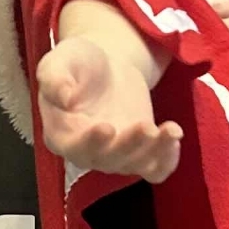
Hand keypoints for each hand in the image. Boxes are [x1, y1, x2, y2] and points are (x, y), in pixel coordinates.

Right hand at [34, 35, 183, 183]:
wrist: (108, 66)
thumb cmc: (79, 62)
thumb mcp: (61, 59)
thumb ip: (54, 77)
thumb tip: (63, 97)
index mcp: (62, 134)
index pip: (74, 148)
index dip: (90, 143)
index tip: (106, 127)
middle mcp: (89, 153)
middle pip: (109, 160)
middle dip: (129, 146)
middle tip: (146, 125)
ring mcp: (117, 156)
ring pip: (136, 166)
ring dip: (155, 152)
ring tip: (171, 129)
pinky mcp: (141, 153)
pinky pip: (156, 169)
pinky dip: (168, 161)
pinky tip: (174, 137)